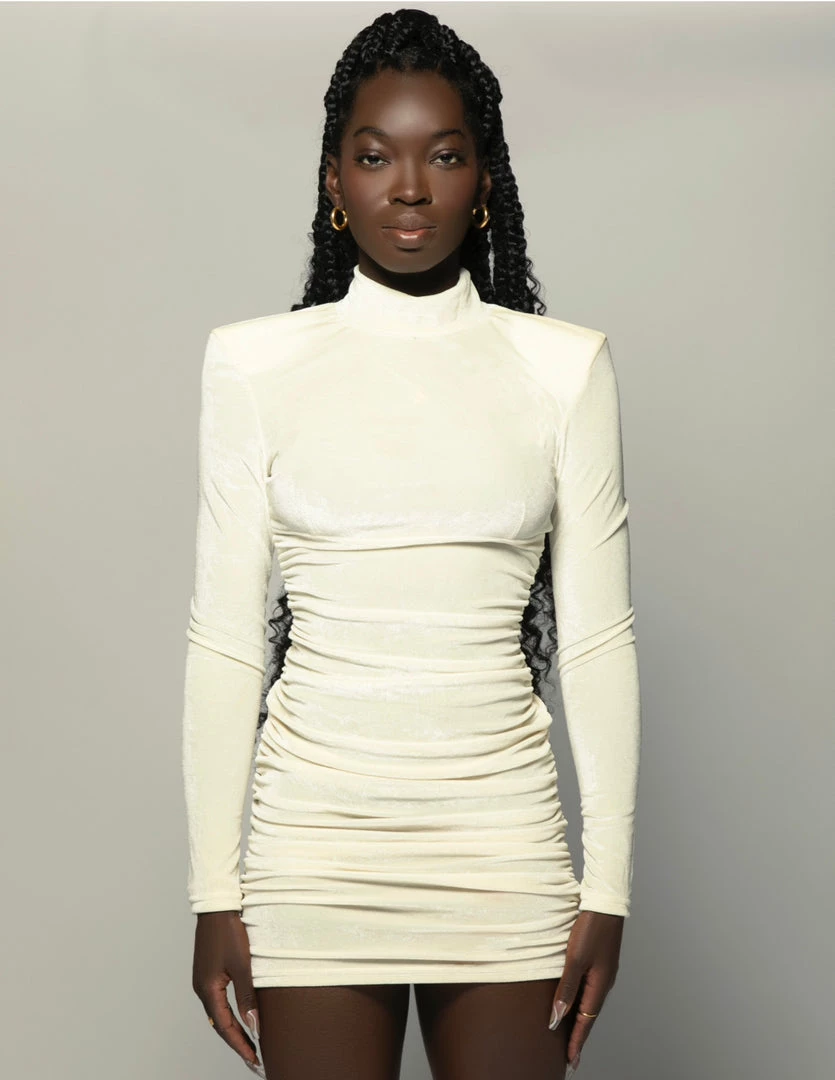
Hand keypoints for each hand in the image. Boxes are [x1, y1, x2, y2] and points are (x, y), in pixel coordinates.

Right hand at [192, 910, 264, 1076]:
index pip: (225, 1027)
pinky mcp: (207, 973)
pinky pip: (218, 1001)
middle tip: (255, 1059)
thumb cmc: (229, 932)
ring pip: (218, 1014)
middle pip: (220, 1024)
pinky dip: (229, 1015)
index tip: (256, 1060)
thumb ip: (248, 997)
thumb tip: (254, 1026)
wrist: (217, 907)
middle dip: (237, 1042)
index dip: (241, 1045)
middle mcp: (201, 989)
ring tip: (250, 1044)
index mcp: (207, 990)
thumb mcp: (243, 966)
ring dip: (233, 1030)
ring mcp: (203, 981)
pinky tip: (239, 1018)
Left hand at [548, 910, 623, 1075]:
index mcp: (599, 986)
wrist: (606, 904)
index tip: (570, 1061)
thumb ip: (566, 989)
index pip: (585, 1022)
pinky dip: (581, 1003)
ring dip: (580, 1020)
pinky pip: (590, 990)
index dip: (576, 1042)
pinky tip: (575, 1003)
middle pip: (589, 1016)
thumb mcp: (574, 959)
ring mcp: (604, 973)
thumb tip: (556, 1018)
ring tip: (570, 1034)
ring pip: (589, 1003)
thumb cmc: (590, 929)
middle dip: (579, 1036)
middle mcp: (604, 983)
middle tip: (570, 1055)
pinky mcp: (601, 964)